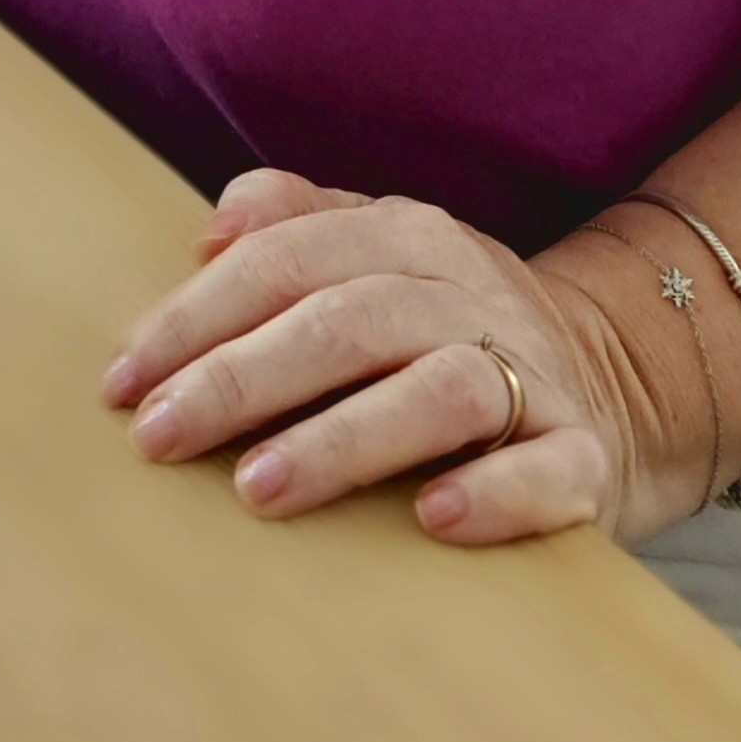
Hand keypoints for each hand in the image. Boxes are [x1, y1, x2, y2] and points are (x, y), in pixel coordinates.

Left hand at [102, 169, 666, 546]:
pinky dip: (494, 490)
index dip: (198, 317)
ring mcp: (532, 371)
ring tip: (260, 488)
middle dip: (243, 378)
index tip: (123, 382)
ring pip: (440, 388)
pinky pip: (547, 468)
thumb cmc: (445, 323)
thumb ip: (294, 224)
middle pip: (348, 319)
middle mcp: (468, 292)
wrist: (617, 373)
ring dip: (344, 437)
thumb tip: (209, 230)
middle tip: (161, 436)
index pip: (287, 260)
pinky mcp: (583, 453)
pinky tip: (432, 518)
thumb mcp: (377, 252)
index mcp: (406, 235)